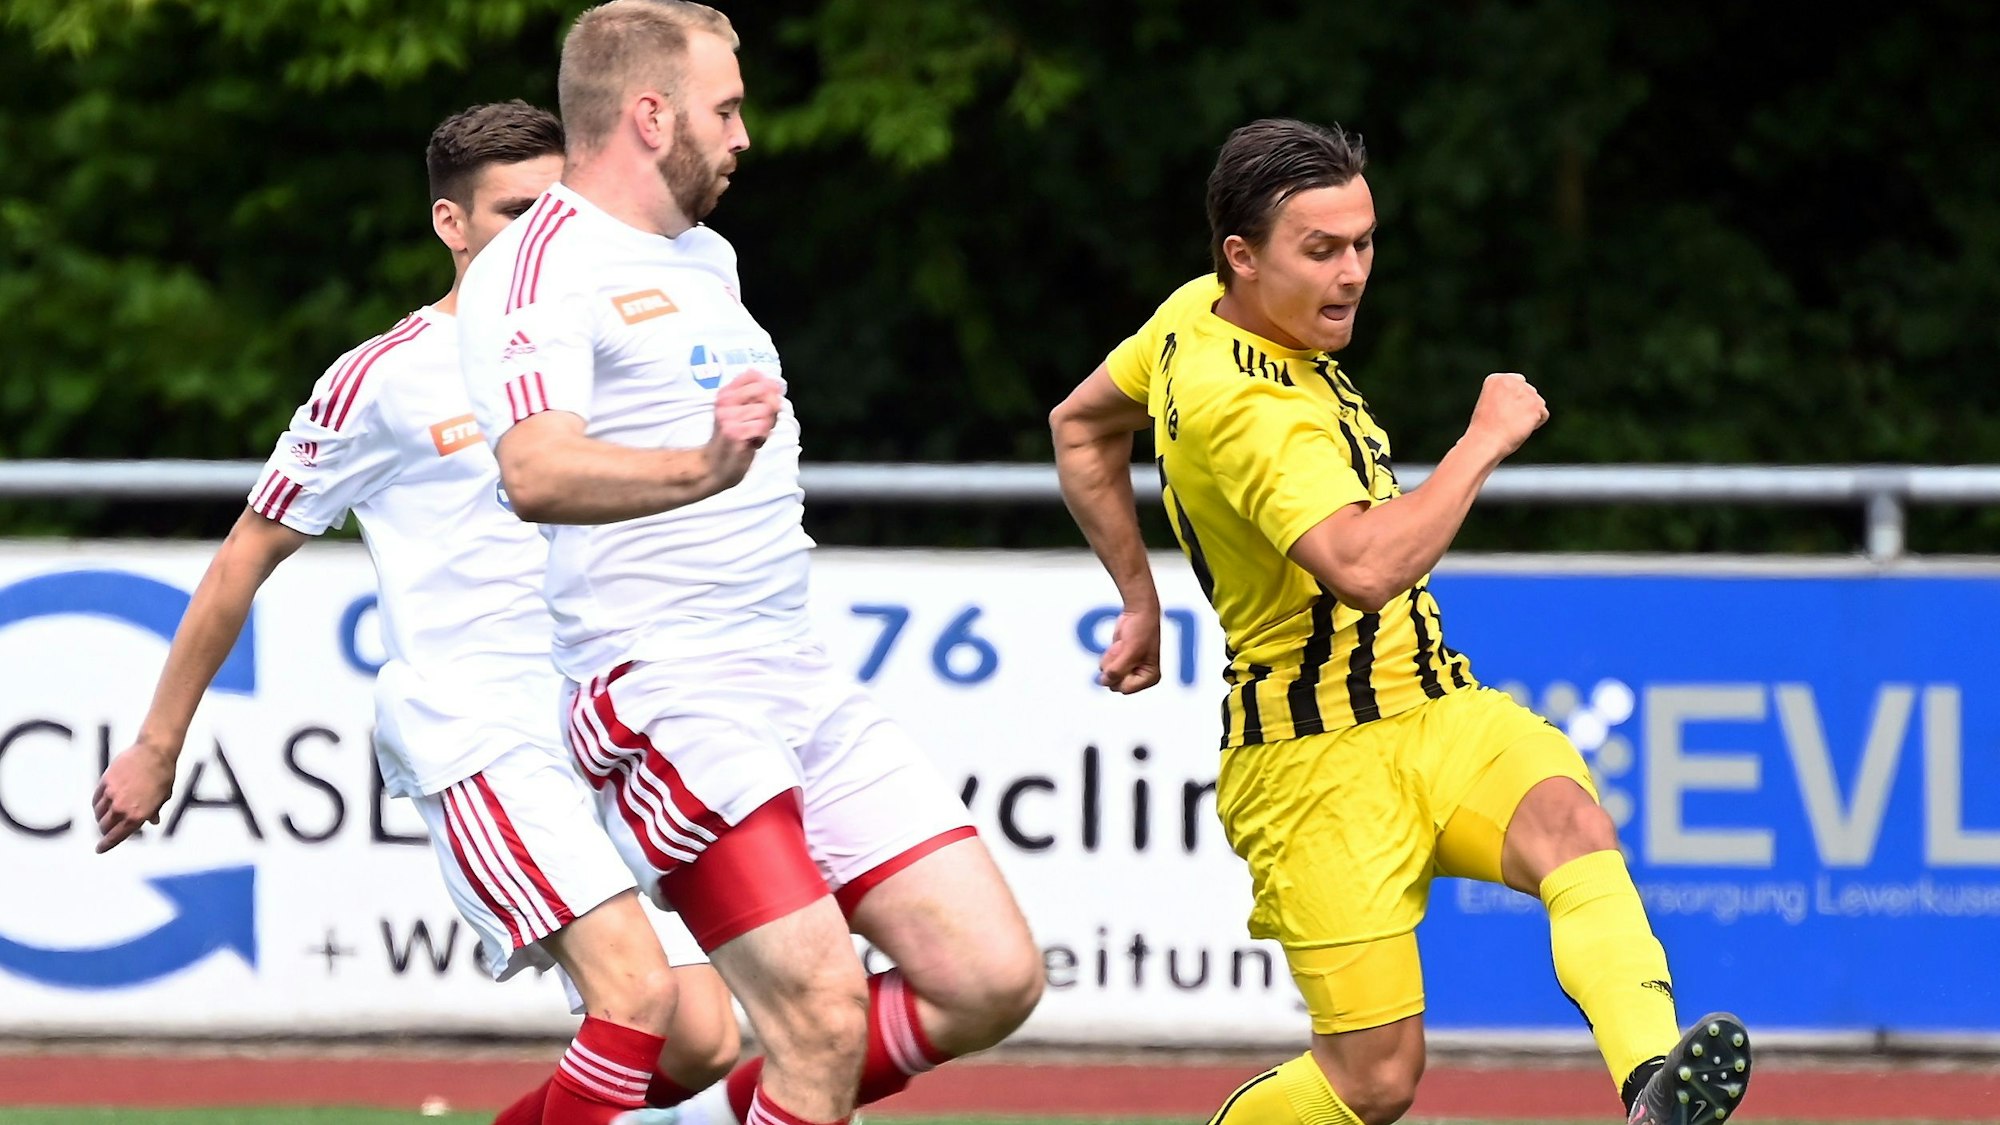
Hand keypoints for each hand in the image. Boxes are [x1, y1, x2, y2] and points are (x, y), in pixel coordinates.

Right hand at [94, 739, 178, 852]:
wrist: (155, 752)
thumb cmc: (163, 775)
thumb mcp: (163, 797)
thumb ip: (153, 811)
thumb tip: (152, 822)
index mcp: (137, 816)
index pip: (116, 837)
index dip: (106, 845)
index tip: (99, 849)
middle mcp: (122, 808)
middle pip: (104, 826)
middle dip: (105, 830)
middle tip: (107, 831)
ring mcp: (112, 795)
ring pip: (98, 813)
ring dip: (100, 817)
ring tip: (105, 816)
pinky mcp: (105, 782)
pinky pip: (96, 799)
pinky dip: (97, 804)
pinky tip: (101, 804)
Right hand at [703, 370, 782, 490]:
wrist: (715, 466)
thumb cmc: (734, 440)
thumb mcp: (742, 413)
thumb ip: (759, 398)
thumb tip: (776, 386)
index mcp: (726, 393)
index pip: (755, 374)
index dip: (768, 388)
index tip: (763, 404)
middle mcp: (725, 401)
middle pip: (766, 390)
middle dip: (772, 407)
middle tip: (760, 423)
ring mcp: (728, 415)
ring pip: (766, 410)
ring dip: (766, 426)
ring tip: (753, 435)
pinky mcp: (734, 432)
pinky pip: (762, 426)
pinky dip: (763, 436)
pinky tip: (752, 443)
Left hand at [1098, 606, 1162, 693]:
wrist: (1138, 612)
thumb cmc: (1142, 629)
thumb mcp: (1130, 651)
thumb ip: (1118, 670)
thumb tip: (1104, 681)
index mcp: (1150, 678)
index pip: (1125, 688)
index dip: (1120, 673)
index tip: (1126, 656)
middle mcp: (1140, 676)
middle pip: (1115, 684)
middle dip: (1115, 664)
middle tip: (1124, 649)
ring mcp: (1129, 670)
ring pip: (1108, 675)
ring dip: (1111, 658)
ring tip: (1123, 645)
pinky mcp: (1120, 662)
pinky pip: (1105, 666)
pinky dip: (1108, 655)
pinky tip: (1119, 645)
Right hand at [1462, 372, 1547, 462]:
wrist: (1486, 441)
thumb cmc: (1484, 430)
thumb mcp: (1489, 405)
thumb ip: (1506, 397)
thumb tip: (1524, 402)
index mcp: (1496, 379)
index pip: (1516, 385)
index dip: (1510, 401)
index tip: (1499, 413)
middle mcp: (1512, 380)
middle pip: (1528, 392)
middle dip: (1522, 406)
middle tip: (1507, 421)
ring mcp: (1526, 391)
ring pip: (1537, 403)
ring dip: (1529, 415)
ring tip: (1513, 425)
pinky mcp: (1537, 404)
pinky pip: (1543, 414)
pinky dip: (1535, 424)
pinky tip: (1521, 428)